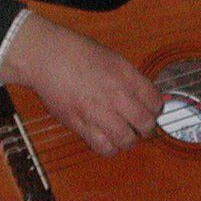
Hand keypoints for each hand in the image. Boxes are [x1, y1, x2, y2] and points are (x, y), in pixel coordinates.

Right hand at [0, 11, 163, 156]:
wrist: (45, 57)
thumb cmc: (76, 52)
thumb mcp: (111, 58)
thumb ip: (129, 78)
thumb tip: (142, 97)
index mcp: (126, 76)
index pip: (155, 102)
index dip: (155, 109)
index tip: (150, 110)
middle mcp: (115, 95)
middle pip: (145, 124)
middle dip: (146, 129)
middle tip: (141, 127)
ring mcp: (97, 112)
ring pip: (126, 140)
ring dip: (128, 141)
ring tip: (124, 136)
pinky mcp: (79, 124)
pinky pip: (102, 146)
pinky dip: (109, 148)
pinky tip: (106, 141)